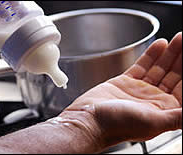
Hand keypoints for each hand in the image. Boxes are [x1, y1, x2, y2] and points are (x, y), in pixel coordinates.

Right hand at [54, 32, 181, 152]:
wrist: (88, 119)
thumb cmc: (116, 125)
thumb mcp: (153, 122)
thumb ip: (177, 117)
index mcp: (163, 111)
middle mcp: (153, 100)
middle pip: (173, 75)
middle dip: (180, 58)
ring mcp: (139, 90)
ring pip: (159, 68)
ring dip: (168, 54)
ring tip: (178, 39)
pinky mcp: (126, 82)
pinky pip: (142, 66)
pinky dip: (151, 55)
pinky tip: (159, 45)